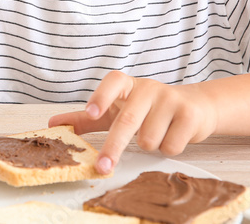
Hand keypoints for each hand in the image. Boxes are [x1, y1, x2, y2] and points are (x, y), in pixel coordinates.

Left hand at [49, 72, 217, 171]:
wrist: (195, 106)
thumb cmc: (148, 109)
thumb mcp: (116, 110)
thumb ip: (85, 118)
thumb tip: (54, 124)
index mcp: (128, 85)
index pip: (113, 82)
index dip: (101, 95)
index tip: (91, 112)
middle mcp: (148, 88)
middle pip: (127, 120)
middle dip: (113, 147)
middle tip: (102, 167)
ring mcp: (170, 99)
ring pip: (148, 139)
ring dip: (149, 145)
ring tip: (156, 133)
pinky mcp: (188, 115)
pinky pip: (169, 146)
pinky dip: (167, 148)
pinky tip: (172, 135)